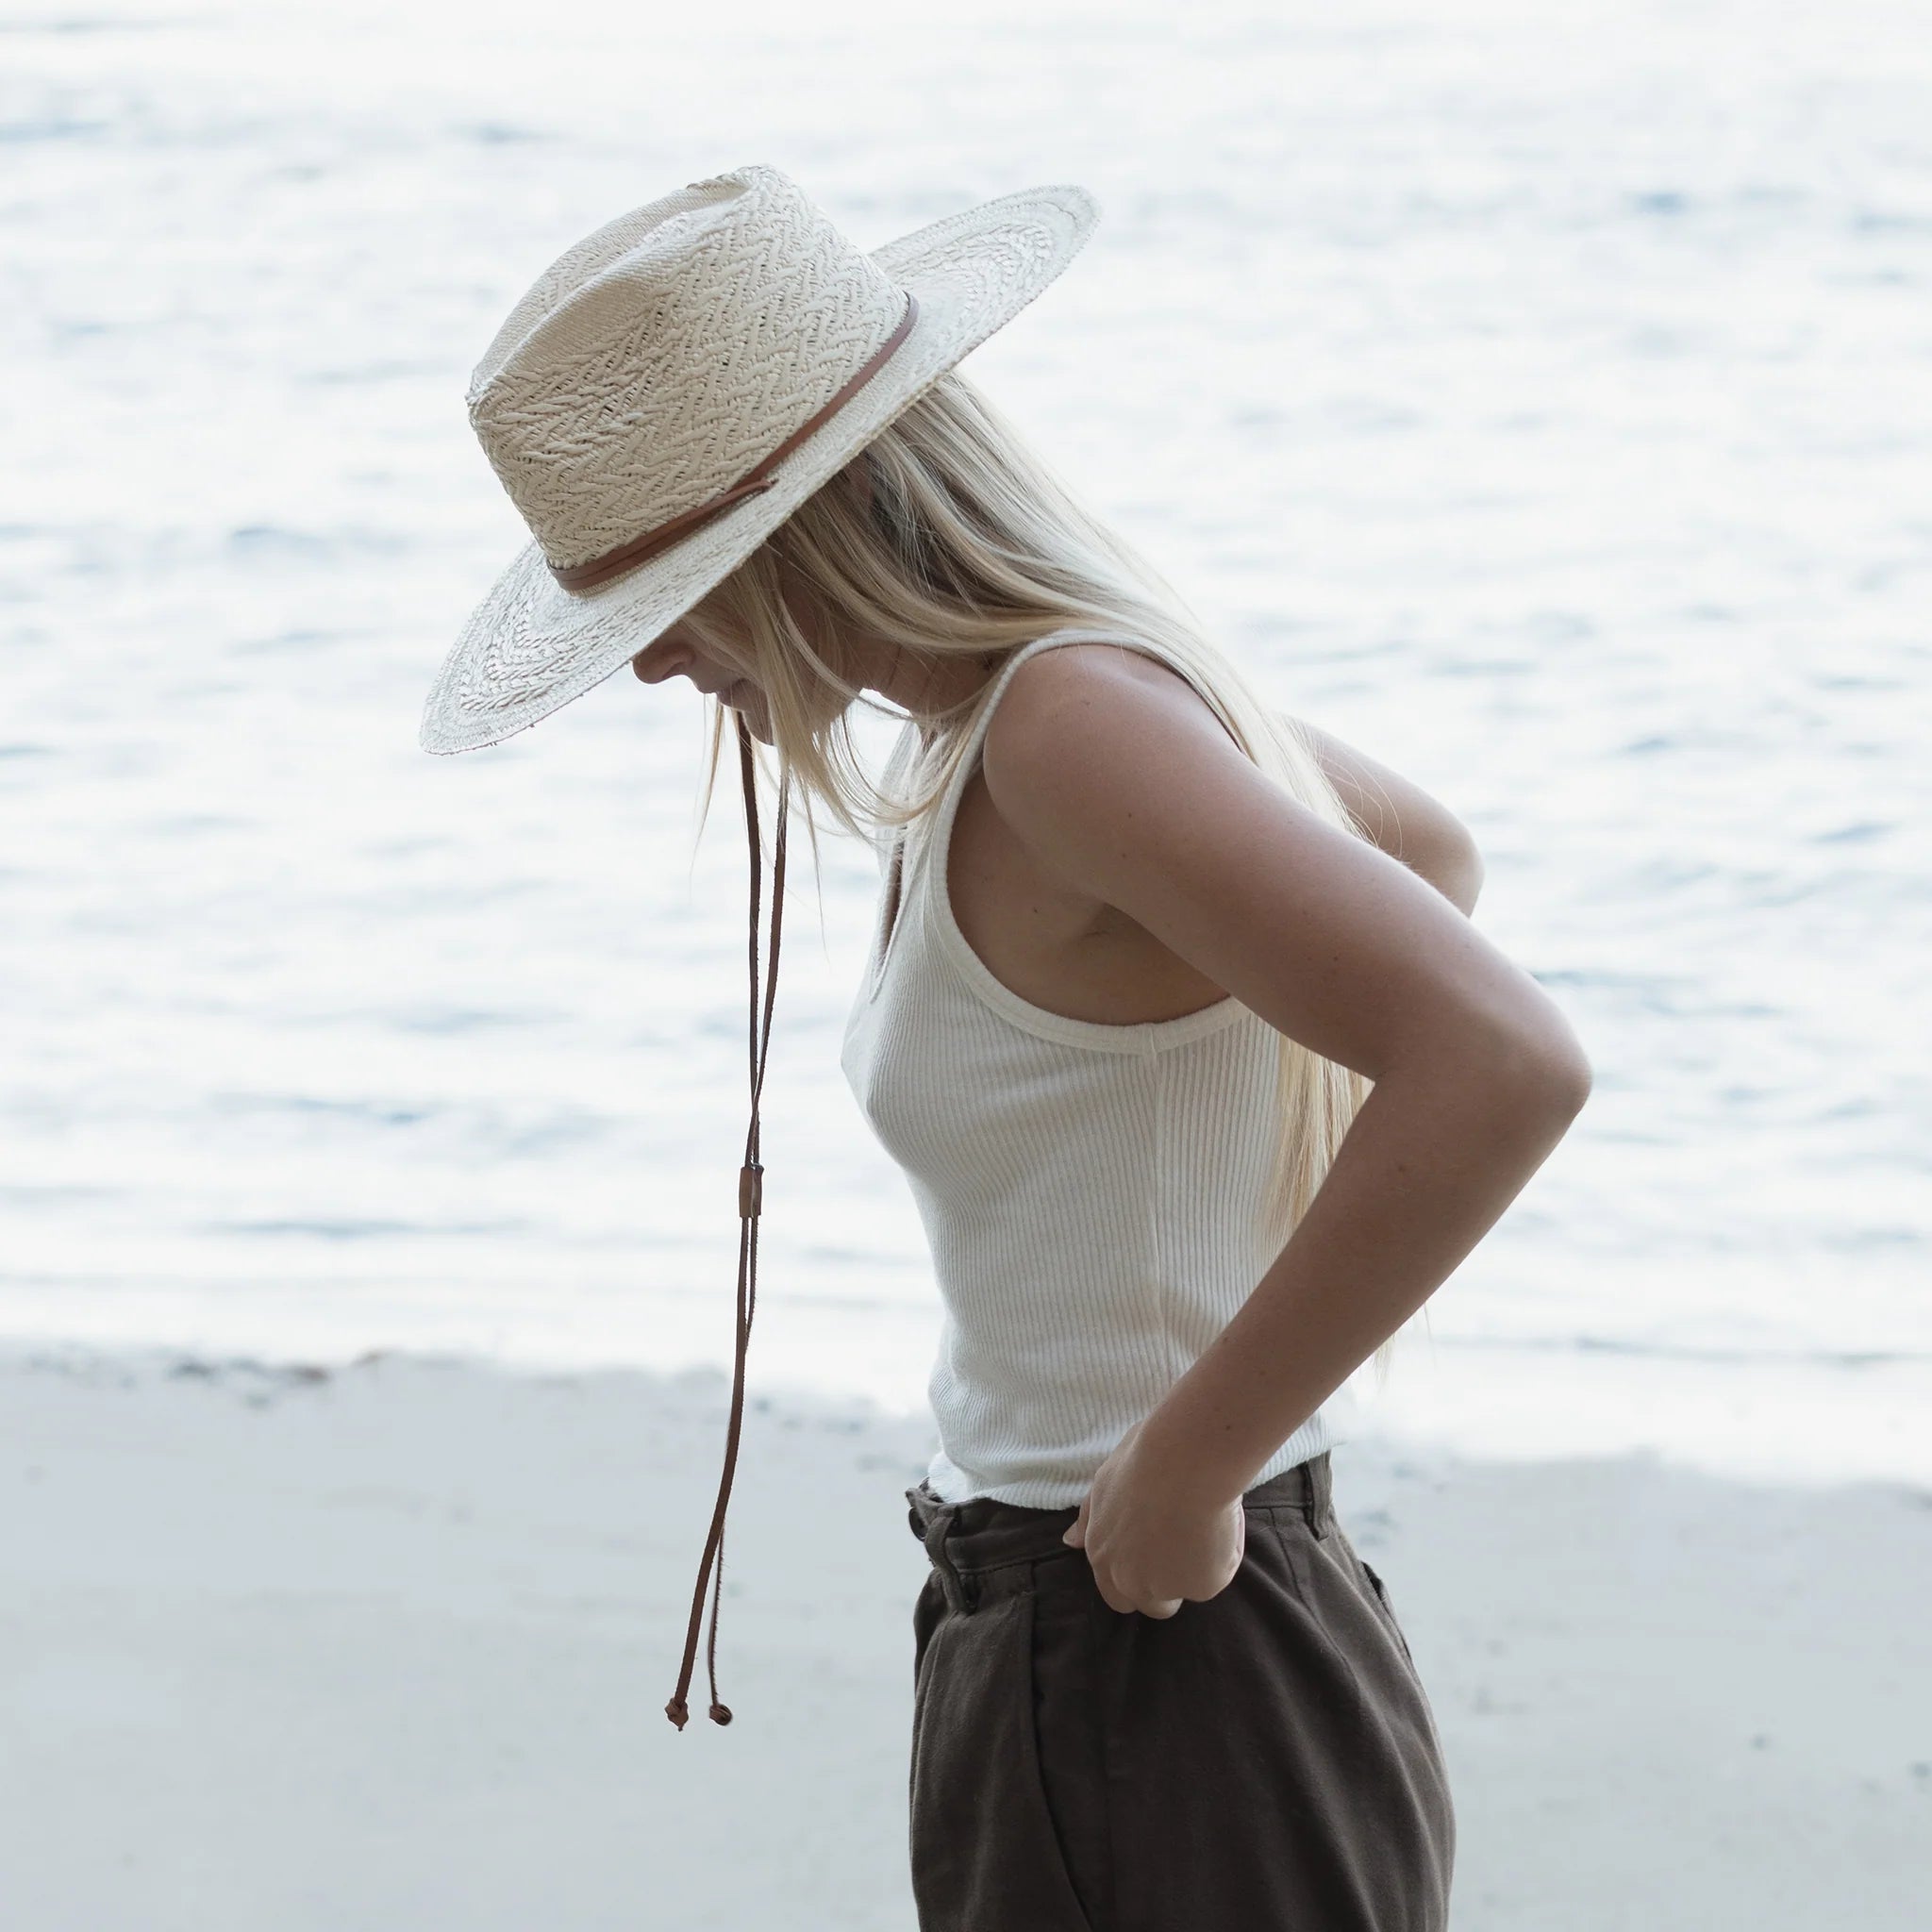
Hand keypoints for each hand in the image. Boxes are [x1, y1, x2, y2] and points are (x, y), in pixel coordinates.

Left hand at [1060, 1417, 1246, 1617]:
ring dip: (1194, 1570)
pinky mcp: (1200, 1587)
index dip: (1138, 1575)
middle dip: (1167, 1587)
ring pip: (1186, 1591)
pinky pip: (1217, 1573)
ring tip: (1203, 1524)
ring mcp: (1164, 1587)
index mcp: (1101, 1554)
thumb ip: (1089, 1519)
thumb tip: (1070, 1542)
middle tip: (1185, 1547)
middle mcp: (1127, 1579)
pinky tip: (1221, 1517)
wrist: (1184, 1461)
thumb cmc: (1145, 1459)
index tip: (1156, 1551)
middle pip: (1152, 1606)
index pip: (1114, 1592)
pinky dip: (1223, 1551)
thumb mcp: (1103, 1484)